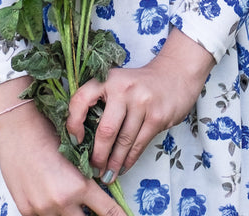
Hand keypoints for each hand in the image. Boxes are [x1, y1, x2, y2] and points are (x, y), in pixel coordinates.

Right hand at [0, 95, 126, 215]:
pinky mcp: (27, 210)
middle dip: (91, 215)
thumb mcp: (76, 155)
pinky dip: (51, 210)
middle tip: (92, 206)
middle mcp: (62, 202)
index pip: (107, 211)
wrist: (18, 128)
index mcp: (79, 186)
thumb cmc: (48, 133)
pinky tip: (49, 195)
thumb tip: (98, 189)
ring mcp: (42, 209)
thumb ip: (86, 178)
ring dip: (70, 211)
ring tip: (66, 194)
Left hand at [66, 28, 215, 181]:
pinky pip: (139, 144)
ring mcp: (143, 102)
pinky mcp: (157, 116)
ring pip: (124, 141)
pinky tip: (123, 167)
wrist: (176, 74)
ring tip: (107, 175)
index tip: (75, 141)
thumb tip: (83, 138)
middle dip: (98, 155)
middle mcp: (124, 88)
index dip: (73, 123)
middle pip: (106, 130)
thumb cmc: (140, 84)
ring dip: (114, 163)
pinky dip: (129, 160)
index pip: (81, 100)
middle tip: (93, 169)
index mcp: (108, 78)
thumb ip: (102, 102)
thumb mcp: (118, 82)